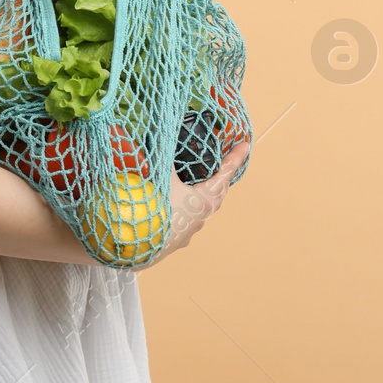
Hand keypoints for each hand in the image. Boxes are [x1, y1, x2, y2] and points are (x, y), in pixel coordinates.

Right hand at [130, 140, 249, 272]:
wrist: (137, 246)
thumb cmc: (155, 209)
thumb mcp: (162, 176)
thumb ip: (166, 155)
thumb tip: (166, 137)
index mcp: (204, 200)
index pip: (225, 173)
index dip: (235, 157)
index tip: (245, 145)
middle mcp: (201, 217)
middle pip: (219, 193)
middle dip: (222, 177)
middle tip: (224, 164)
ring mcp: (190, 231)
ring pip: (205, 210)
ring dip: (206, 196)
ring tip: (202, 185)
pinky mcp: (176, 241)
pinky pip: (189, 222)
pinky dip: (189, 211)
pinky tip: (178, 209)